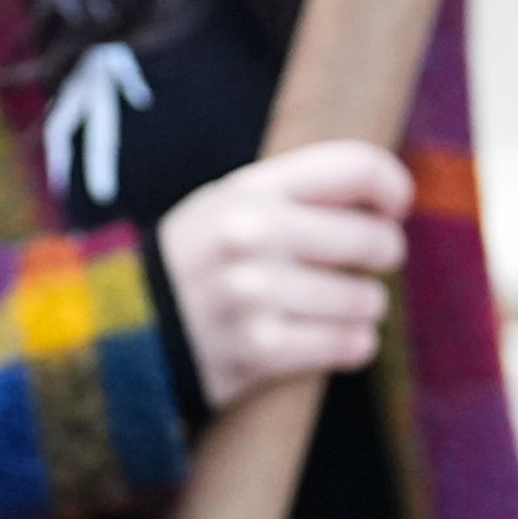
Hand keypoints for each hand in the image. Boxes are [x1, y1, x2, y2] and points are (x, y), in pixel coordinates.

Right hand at [155, 141, 411, 410]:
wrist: (125, 334)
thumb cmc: (196, 264)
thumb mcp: (226, 206)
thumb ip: (295, 194)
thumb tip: (387, 197)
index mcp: (248, 190)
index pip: (355, 168)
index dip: (392, 187)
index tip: (393, 208)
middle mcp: (253, 235)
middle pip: (375, 239)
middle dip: (381, 256)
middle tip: (363, 265)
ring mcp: (257, 294)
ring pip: (367, 300)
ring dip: (361, 308)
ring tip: (332, 307)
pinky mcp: (262, 350)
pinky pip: (349, 345)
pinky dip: (352, 344)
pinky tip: (330, 338)